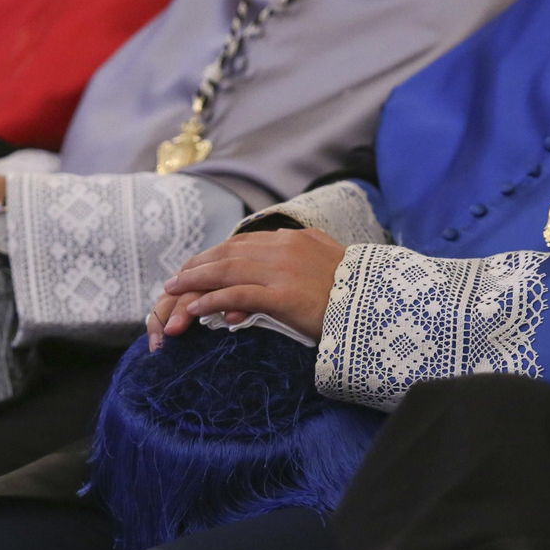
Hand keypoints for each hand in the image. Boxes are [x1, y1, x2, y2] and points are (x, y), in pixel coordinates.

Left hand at [155, 228, 346, 347]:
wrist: (376, 304)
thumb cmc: (352, 290)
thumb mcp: (325, 261)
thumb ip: (299, 256)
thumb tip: (282, 250)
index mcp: (292, 239)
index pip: (241, 244)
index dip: (213, 256)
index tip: (195, 267)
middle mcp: (282, 248)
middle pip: (227, 255)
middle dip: (196, 268)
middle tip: (174, 281)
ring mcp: (281, 270)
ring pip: (226, 271)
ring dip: (194, 281)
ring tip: (173, 291)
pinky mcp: (282, 295)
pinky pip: (237, 294)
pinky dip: (211, 301)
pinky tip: (194, 310)